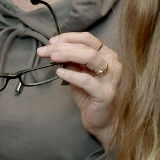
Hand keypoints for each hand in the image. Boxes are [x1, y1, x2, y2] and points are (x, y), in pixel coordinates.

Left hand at [38, 32, 121, 148]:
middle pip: (86, 46)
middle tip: (45, 50)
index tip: (51, 41)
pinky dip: (71, 75)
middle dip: (63, 46)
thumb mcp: (79, 74)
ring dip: (68, 54)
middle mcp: (113, 63)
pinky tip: (59, 73)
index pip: (87, 38)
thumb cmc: (90, 97)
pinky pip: (87, 80)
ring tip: (52, 57)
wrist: (101, 121)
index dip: (68, 37)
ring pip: (90, 57)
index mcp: (107, 55)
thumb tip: (54, 48)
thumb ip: (72, 61)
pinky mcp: (106, 93)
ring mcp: (112, 78)